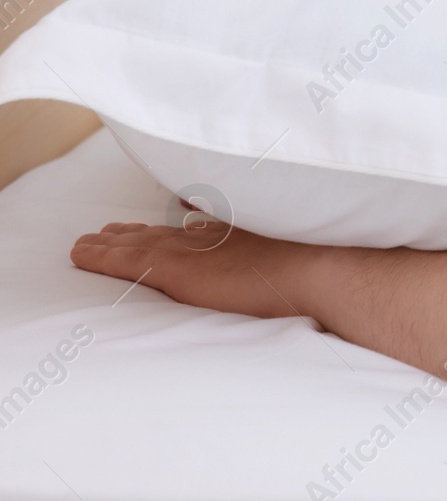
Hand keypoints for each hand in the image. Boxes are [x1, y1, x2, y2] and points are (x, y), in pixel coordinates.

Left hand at [70, 220, 320, 321]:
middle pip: (156, 232)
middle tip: (105, 232)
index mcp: (232, 235)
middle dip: (129, 232)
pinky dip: (98, 257)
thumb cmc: (310, 271)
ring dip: (106, 242)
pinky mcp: (171, 268)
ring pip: (133, 243)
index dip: (166, 229)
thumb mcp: (288, 255)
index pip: (188, 230)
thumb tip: (275, 262)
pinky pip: (122, 261)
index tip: (151, 227)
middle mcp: (205, 237)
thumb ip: (270, 255)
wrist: (309, 272)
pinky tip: (81, 256)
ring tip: (84, 244)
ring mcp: (187, 250)